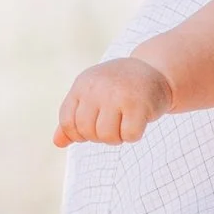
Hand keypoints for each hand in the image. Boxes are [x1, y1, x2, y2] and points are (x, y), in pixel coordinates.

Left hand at [54, 56, 173, 146]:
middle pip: (87, 131)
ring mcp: (118, 95)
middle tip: (113, 124)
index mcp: (83, 84)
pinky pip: (129, 136)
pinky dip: (134, 135)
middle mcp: (98, 87)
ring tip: (124, 123)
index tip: (94, 127)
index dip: (79, 133)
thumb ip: (73, 118)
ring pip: (107, 136)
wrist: (155, 70)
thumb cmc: (119, 88)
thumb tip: (57, 143)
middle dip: (99, 136)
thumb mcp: (92, 96)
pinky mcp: (139, 104)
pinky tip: (138, 121)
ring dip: (117, 138)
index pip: (67, 122)